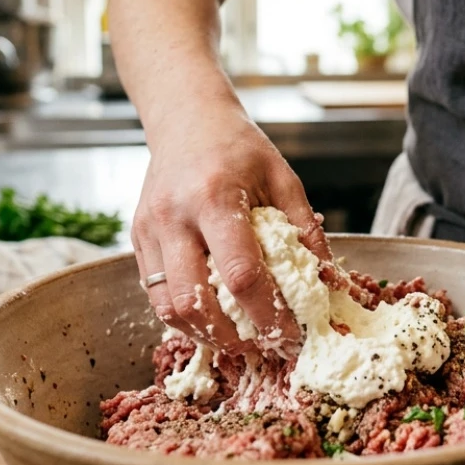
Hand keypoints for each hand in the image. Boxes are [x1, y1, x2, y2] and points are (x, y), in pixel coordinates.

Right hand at [130, 94, 328, 353]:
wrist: (186, 119)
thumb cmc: (239, 148)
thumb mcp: (283, 178)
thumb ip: (305, 230)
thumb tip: (327, 283)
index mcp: (216, 198)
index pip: (240, 274)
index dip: (267, 314)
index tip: (291, 332)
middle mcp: (175, 217)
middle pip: (194, 301)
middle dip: (230, 337)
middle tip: (261, 345)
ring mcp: (149, 230)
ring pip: (167, 307)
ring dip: (203, 334)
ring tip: (236, 339)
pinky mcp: (137, 240)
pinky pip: (155, 294)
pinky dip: (184, 316)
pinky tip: (212, 318)